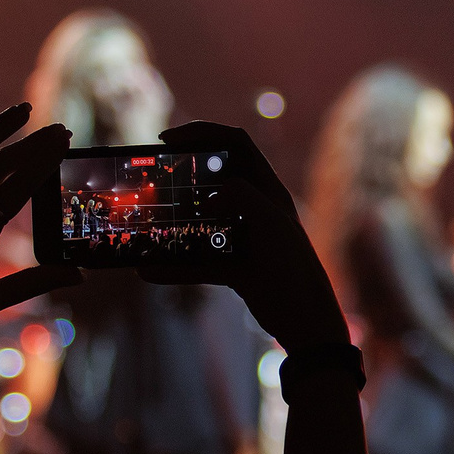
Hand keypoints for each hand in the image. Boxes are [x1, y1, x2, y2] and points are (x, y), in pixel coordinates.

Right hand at [138, 122, 348, 354]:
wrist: (305, 320)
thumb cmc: (295, 266)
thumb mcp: (271, 223)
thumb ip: (243, 196)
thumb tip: (212, 195)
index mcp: (268, 190)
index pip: (236, 144)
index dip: (203, 133)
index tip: (169, 138)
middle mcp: (255, 209)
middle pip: (213, 179)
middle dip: (182, 174)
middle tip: (153, 175)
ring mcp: (243, 238)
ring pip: (201, 222)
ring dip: (174, 222)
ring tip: (147, 222)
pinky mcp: (235, 268)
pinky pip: (197, 262)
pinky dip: (174, 266)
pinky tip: (150, 271)